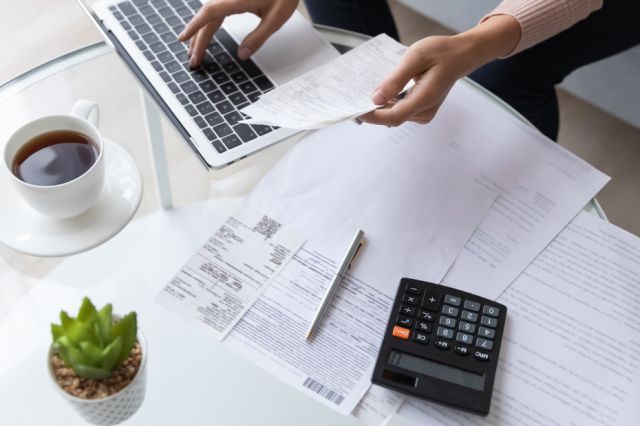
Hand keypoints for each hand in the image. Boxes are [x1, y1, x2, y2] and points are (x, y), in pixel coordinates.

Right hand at [178, 0, 298, 67]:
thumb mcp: (275, 19)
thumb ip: (258, 38)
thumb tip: (242, 55)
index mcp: (236, 0)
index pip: (208, 15)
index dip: (194, 28)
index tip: (183, 39)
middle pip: (207, 18)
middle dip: (198, 40)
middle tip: (193, 60)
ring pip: (210, 15)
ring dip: (201, 33)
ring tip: (195, 50)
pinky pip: (216, 10)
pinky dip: (209, 23)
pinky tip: (206, 32)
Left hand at [360, 15, 520, 126]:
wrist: (461, 56)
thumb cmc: (441, 53)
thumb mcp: (415, 57)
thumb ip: (395, 79)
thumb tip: (376, 98)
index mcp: (425, 98)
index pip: (393, 116)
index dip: (372, 116)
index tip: (356, 109)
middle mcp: (425, 111)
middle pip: (392, 118)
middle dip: (372, 111)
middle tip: (355, 98)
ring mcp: (424, 114)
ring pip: (394, 115)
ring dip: (380, 107)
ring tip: (368, 91)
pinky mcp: (422, 111)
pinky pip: (400, 111)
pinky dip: (388, 104)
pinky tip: (383, 92)